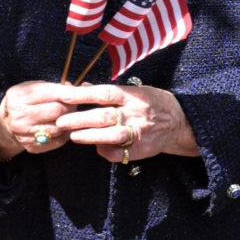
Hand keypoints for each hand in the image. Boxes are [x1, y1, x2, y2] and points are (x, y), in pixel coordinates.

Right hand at [0, 81, 76, 158]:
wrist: (6, 123)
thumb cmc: (24, 100)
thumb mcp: (31, 87)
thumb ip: (52, 87)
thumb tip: (75, 88)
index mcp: (19, 97)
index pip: (50, 93)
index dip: (69, 92)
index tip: (81, 91)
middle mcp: (20, 117)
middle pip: (57, 111)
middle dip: (71, 106)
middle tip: (75, 103)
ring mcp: (25, 134)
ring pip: (59, 127)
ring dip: (69, 120)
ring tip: (71, 114)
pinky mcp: (32, 147)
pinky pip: (57, 141)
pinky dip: (66, 133)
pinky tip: (66, 126)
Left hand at [55, 84, 199, 163]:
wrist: (178, 121)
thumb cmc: (151, 102)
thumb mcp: (134, 90)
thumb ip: (110, 92)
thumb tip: (84, 86)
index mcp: (132, 95)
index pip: (104, 93)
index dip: (83, 95)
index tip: (65, 95)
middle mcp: (135, 112)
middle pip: (104, 115)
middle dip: (80, 119)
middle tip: (61, 121)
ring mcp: (138, 131)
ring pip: (111, 135)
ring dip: (90, 136)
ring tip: (73, 136)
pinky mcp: (141, 149)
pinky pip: (119, 153)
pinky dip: (106, 151)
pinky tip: (96, 148)